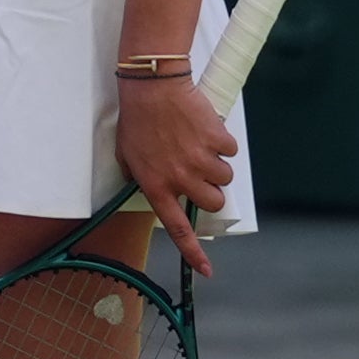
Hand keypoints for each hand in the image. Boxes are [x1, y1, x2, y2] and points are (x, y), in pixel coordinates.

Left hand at [115, 73, 238, 273]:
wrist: (153, 87)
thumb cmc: (137, 121)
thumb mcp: (128, 157)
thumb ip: (143, 179)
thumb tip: (158, 190)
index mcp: (157, 187)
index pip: (177, 229)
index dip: (193, 253)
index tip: (206, 270)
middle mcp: (181, 179)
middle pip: (214, 202)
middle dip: (212, 190)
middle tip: (200, 172)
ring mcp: (200, 160)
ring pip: (225, 177)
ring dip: (217, 165)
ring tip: (199, 145)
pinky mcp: (216, 140)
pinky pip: (230, 150)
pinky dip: (222, 142)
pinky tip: (205, 129)